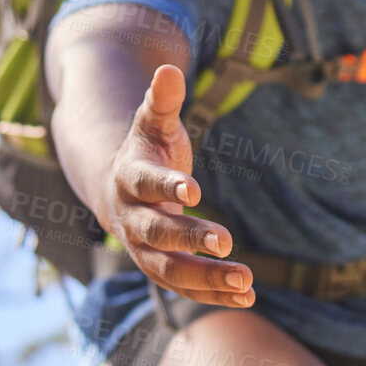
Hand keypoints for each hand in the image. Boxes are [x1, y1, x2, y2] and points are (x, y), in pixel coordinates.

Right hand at [102, 64, 253, 307]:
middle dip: (191, 240)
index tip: (195, 191)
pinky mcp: (160, 270)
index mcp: (128, 179)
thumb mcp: (152, 122)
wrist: (118, 190)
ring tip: (247, 282)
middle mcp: (131, 220)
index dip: (167, 187)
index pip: (145, 184)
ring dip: (208, 279)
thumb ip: (161, 100)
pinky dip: (215, 294)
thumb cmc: (145, 150)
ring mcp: (142, 250)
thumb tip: (169, 68)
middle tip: (228, 242)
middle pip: (157, 234)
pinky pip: (186, 288)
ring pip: (171, 271)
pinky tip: (247, 297)